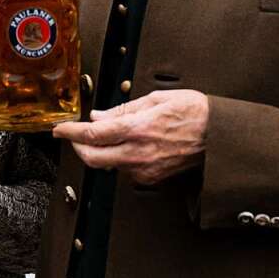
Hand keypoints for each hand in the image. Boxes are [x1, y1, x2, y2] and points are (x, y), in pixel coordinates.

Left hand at [53, 90, 208, 185]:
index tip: (59, 128)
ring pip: (108, 164)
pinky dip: (118, 158)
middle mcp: (138, 153)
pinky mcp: (151, 178)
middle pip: (92, 157)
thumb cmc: (195, 112)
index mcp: (138, 128)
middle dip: (77, 146)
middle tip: (73, 135)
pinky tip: (127, 145)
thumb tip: (98, 115)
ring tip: (108, 134)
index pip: (92, 134)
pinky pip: (124, 169)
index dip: (70, 131)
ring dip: (100, 151)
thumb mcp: (157, 98)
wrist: (219, 136)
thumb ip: (123, 109)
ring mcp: (144, 169)